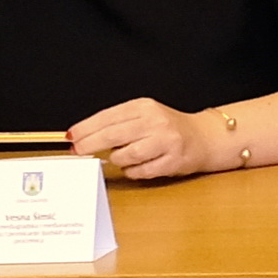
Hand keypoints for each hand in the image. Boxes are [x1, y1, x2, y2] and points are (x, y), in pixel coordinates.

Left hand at [68, 99, 225, 182]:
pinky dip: (132, 171)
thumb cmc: (168, 128)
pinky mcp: (172, 161)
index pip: (108, 116)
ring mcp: (166, 141)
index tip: (72, 136)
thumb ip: (118, 123)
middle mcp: (156, 121)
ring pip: (125, 155)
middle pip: (113, 135)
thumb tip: (83, 136)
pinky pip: (140, 171)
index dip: (86, 128)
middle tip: (78, 151)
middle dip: (90, 144)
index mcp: (144, 106)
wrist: (205, 137)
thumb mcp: (144, 115)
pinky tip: (134, 166)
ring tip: (119, 157)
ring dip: (116, 159)